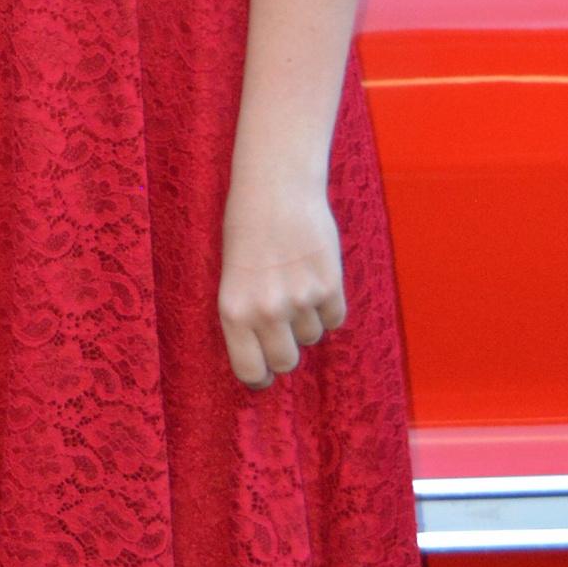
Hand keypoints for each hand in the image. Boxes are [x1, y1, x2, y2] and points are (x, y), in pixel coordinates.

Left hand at [217, 172, 344, 388]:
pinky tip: (315, 279)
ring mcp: (299, 300)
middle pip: (287, 362)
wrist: (276, 189)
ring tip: (295, 284)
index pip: (250, 370)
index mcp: (233, 312)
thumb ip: (248, 317)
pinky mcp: (329, 285)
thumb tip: (267, 357)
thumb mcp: (233, 278)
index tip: (265, 375)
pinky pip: (334, 318)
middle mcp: (266, 311)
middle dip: (287, 351)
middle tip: (284, 329)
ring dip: (307, 320)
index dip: (260, 377)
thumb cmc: (248, 231)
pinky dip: (329, 306)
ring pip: (312, 337)